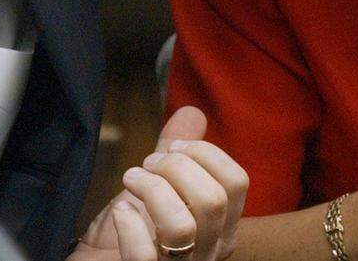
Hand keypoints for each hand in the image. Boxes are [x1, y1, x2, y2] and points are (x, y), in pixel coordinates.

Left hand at [69, 106, 248, 260]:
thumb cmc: (134, 231)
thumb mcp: (159, 187)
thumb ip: (177, 155)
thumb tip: (192, 112)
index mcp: (223, 227)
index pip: (237, 182)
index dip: (206, 154)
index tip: (174, 147)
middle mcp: (210, 251)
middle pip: (213, 199)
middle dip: (176, 168)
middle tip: (148, 164)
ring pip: (183, 226)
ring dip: (153, 190)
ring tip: (132, 180)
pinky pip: (144, 255)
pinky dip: (130, 224)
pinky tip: (120, 210)